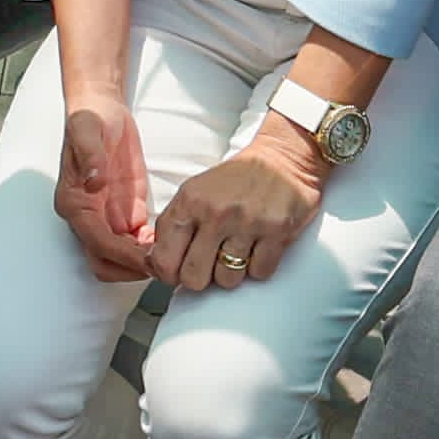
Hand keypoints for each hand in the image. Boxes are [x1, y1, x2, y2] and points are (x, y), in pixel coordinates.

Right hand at [53, 98, 158, 282]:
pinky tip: (172, 238)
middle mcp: (88, 216)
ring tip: (172, 253)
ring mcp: (107, 216)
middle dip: (131, 268)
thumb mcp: (87, 129)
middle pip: (104, 261)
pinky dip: (152, 247)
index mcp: (74, 202)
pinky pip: (138, 241)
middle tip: (163, 263)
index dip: (122, 255)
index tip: (147, 259)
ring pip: (122, 258)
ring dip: (144, 261)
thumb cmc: (90, 117)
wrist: (100, 108)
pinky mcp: (126, 211)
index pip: (97, 242)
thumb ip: (90, 156)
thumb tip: (94, 183)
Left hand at [147, 108, 331, 291]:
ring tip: (237, 251)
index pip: (164, 259)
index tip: (178, 272)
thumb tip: (154, 264)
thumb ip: (173, 226)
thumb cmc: (236, 180)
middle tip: (210, 264)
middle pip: (194, 278)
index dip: (169, 275)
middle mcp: (215, 212)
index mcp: (189, 202)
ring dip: (232, 272)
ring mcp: (247, 223)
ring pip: (227, 280)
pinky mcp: (277, 232)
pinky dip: (259, 266)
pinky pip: (259, 273)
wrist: (283, 158)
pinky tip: (258, 248)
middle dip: (202, 278)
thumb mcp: (194, 192)